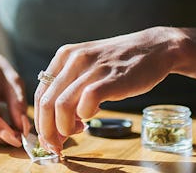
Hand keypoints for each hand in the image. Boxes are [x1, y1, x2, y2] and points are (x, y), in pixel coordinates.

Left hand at [34, 27, 185, 153]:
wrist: (154, 49)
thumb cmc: (121, 64)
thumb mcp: (88, 67)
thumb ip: (71, 89)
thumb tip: (56, 125)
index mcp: (64, 56)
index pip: (41, 94)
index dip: (40, 121)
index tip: (48, 137)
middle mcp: (74, 59)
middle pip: (46, 102)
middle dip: (48, 131)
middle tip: (57, 145)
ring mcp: (92, 68)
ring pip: (61, 105)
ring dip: (64, 128)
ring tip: (77, 132)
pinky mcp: (111, 78)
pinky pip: (87, 101)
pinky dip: (85, 115)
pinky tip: (92, 117)